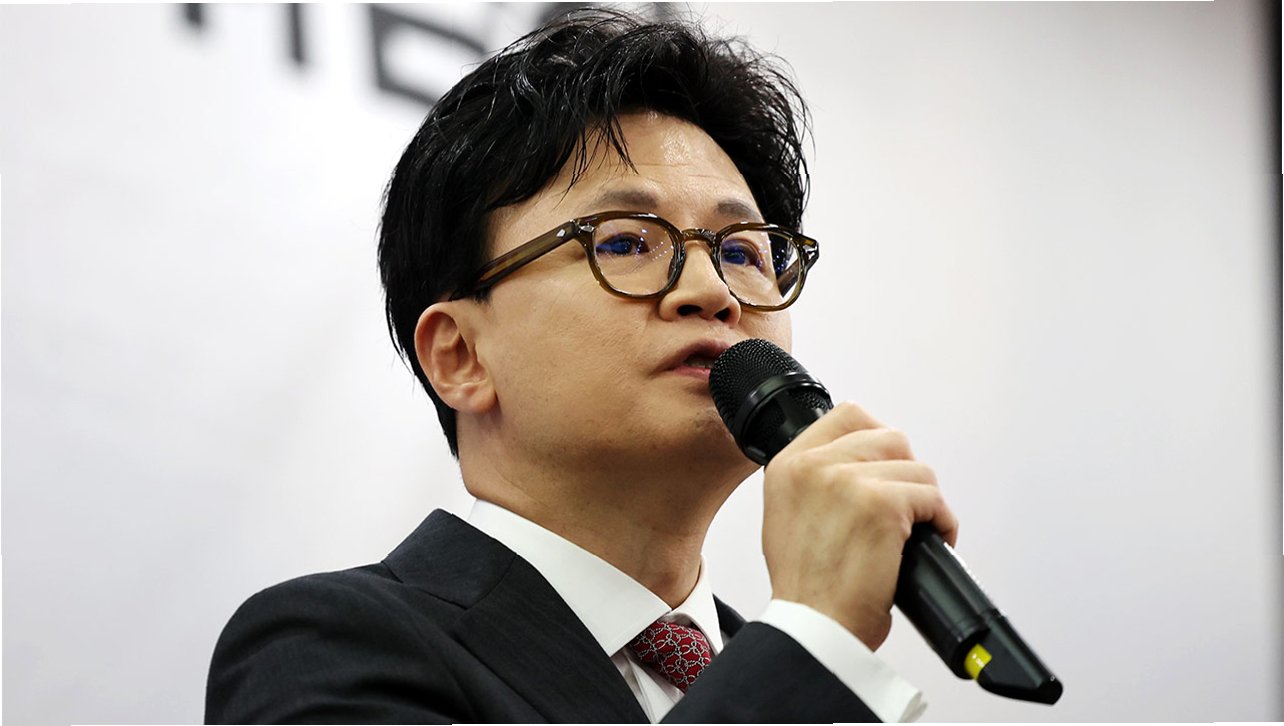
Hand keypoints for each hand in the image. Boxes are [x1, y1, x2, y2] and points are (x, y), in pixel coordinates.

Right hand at [761, 401, 957, 650]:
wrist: (813, 628)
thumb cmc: (807, 587)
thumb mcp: (787, 516)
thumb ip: (815, 481)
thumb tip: (862, 464)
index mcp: (788, 465)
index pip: (847, 416)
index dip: (877, 440)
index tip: (886, 467)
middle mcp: (812, 465)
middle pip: (889, 438)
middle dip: (905, 473)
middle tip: (903, 507)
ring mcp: (846, 481)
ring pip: (916, 468)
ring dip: (924, 501)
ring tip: (914, 532)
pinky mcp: (880, 504)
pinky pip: (932, 498)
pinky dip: (941, 522)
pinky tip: (927, 542)